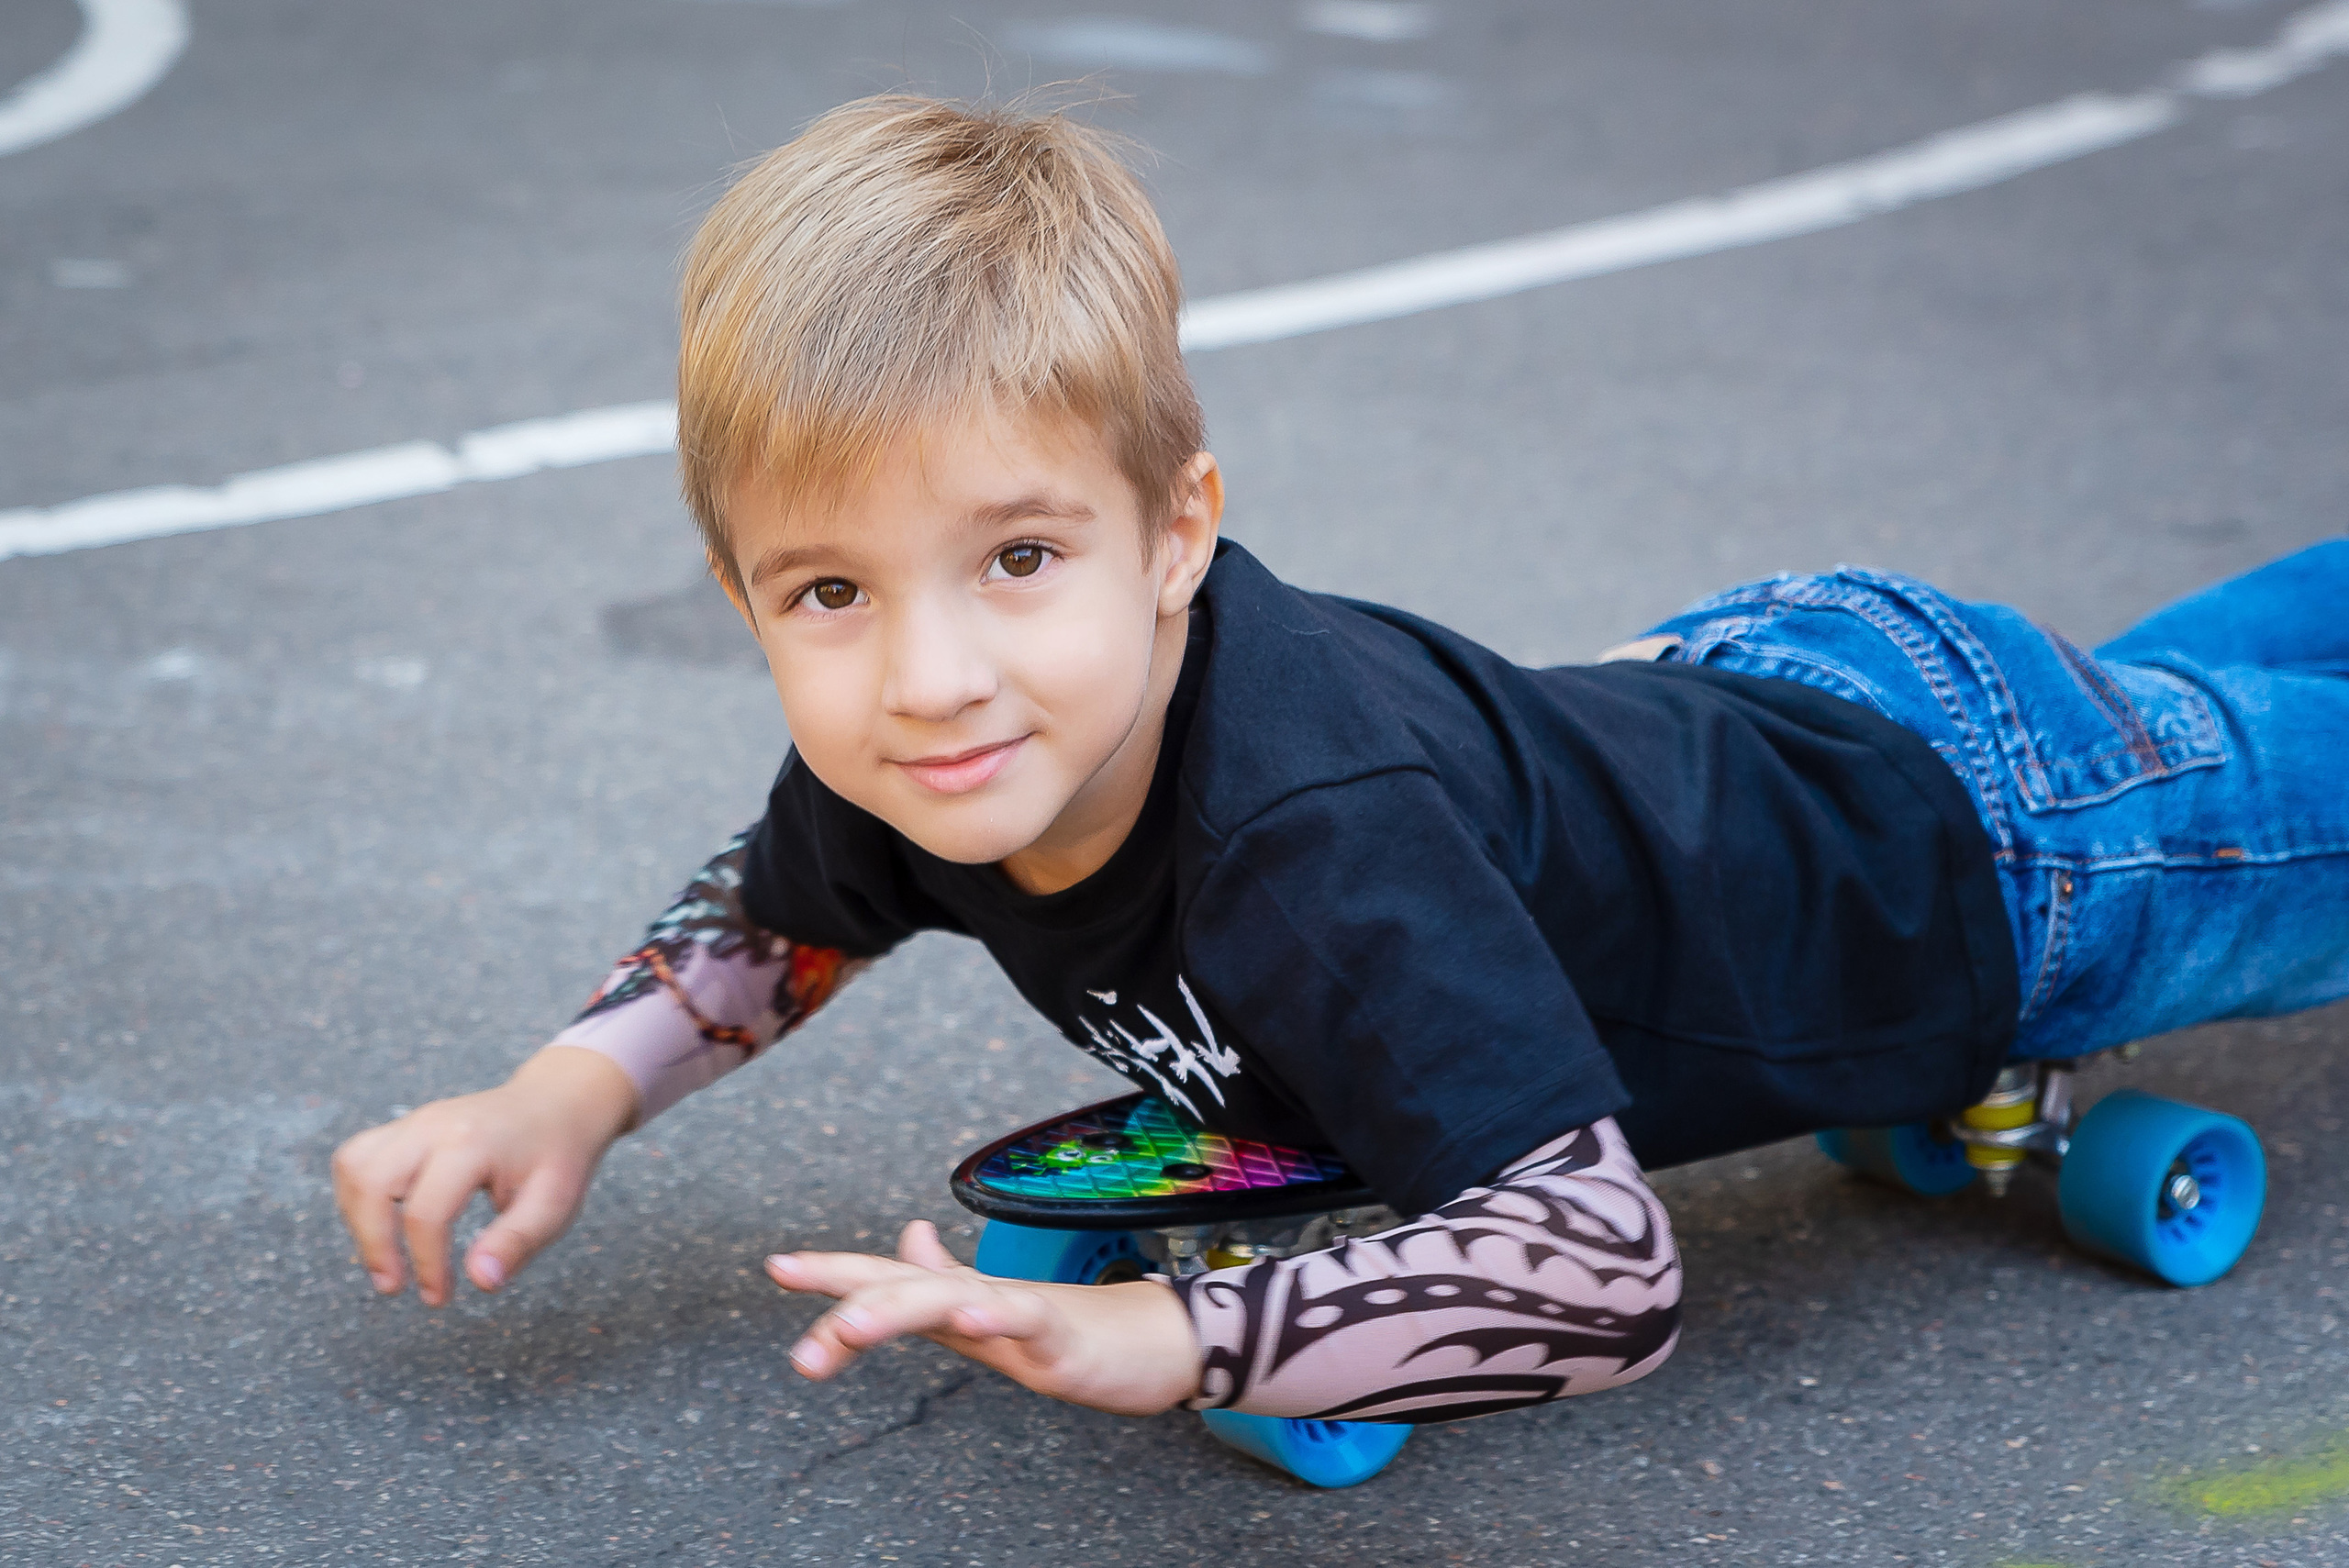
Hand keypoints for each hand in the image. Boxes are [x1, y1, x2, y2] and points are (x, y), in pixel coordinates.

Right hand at [331, 1045, 637, 1305]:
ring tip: (386, 1259)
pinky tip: (384, 1225)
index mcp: (472, 1144)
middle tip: (394, 1287)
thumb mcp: (554, 1205)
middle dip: (373, 1244)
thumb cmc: (556, 1159)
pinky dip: (358, 1197)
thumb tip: (480, 1282)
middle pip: (371, 1182)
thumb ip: (517, 1243)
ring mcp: (415, 1121)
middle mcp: (433, 1125)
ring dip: (358, 1219)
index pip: (426, 1213)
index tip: (439, 1299)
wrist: (558, 1104)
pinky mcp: (404, 1127)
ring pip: (354, 1166)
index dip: (426, 1265)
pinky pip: (357, 1158)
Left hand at [766, 1221, 1200, 1416]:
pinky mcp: (1061, 1330)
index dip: (831, 1270)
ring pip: (947, 1300)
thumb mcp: (994, 1311)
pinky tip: (968, 1321)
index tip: (776, 1265)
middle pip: (901, 1288)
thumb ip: (943, 1280)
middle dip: (845, 1303)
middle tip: (803, 1348)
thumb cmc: (1074, 1325)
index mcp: (956, 1299)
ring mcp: (1017, 1310)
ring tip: (851, 1327)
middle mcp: (977, 1295)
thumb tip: (906, 1238)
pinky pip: (1022, 1319)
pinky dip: (992, 1316)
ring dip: (894, 1311)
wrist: (1157, 1338)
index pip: (884, 1278)